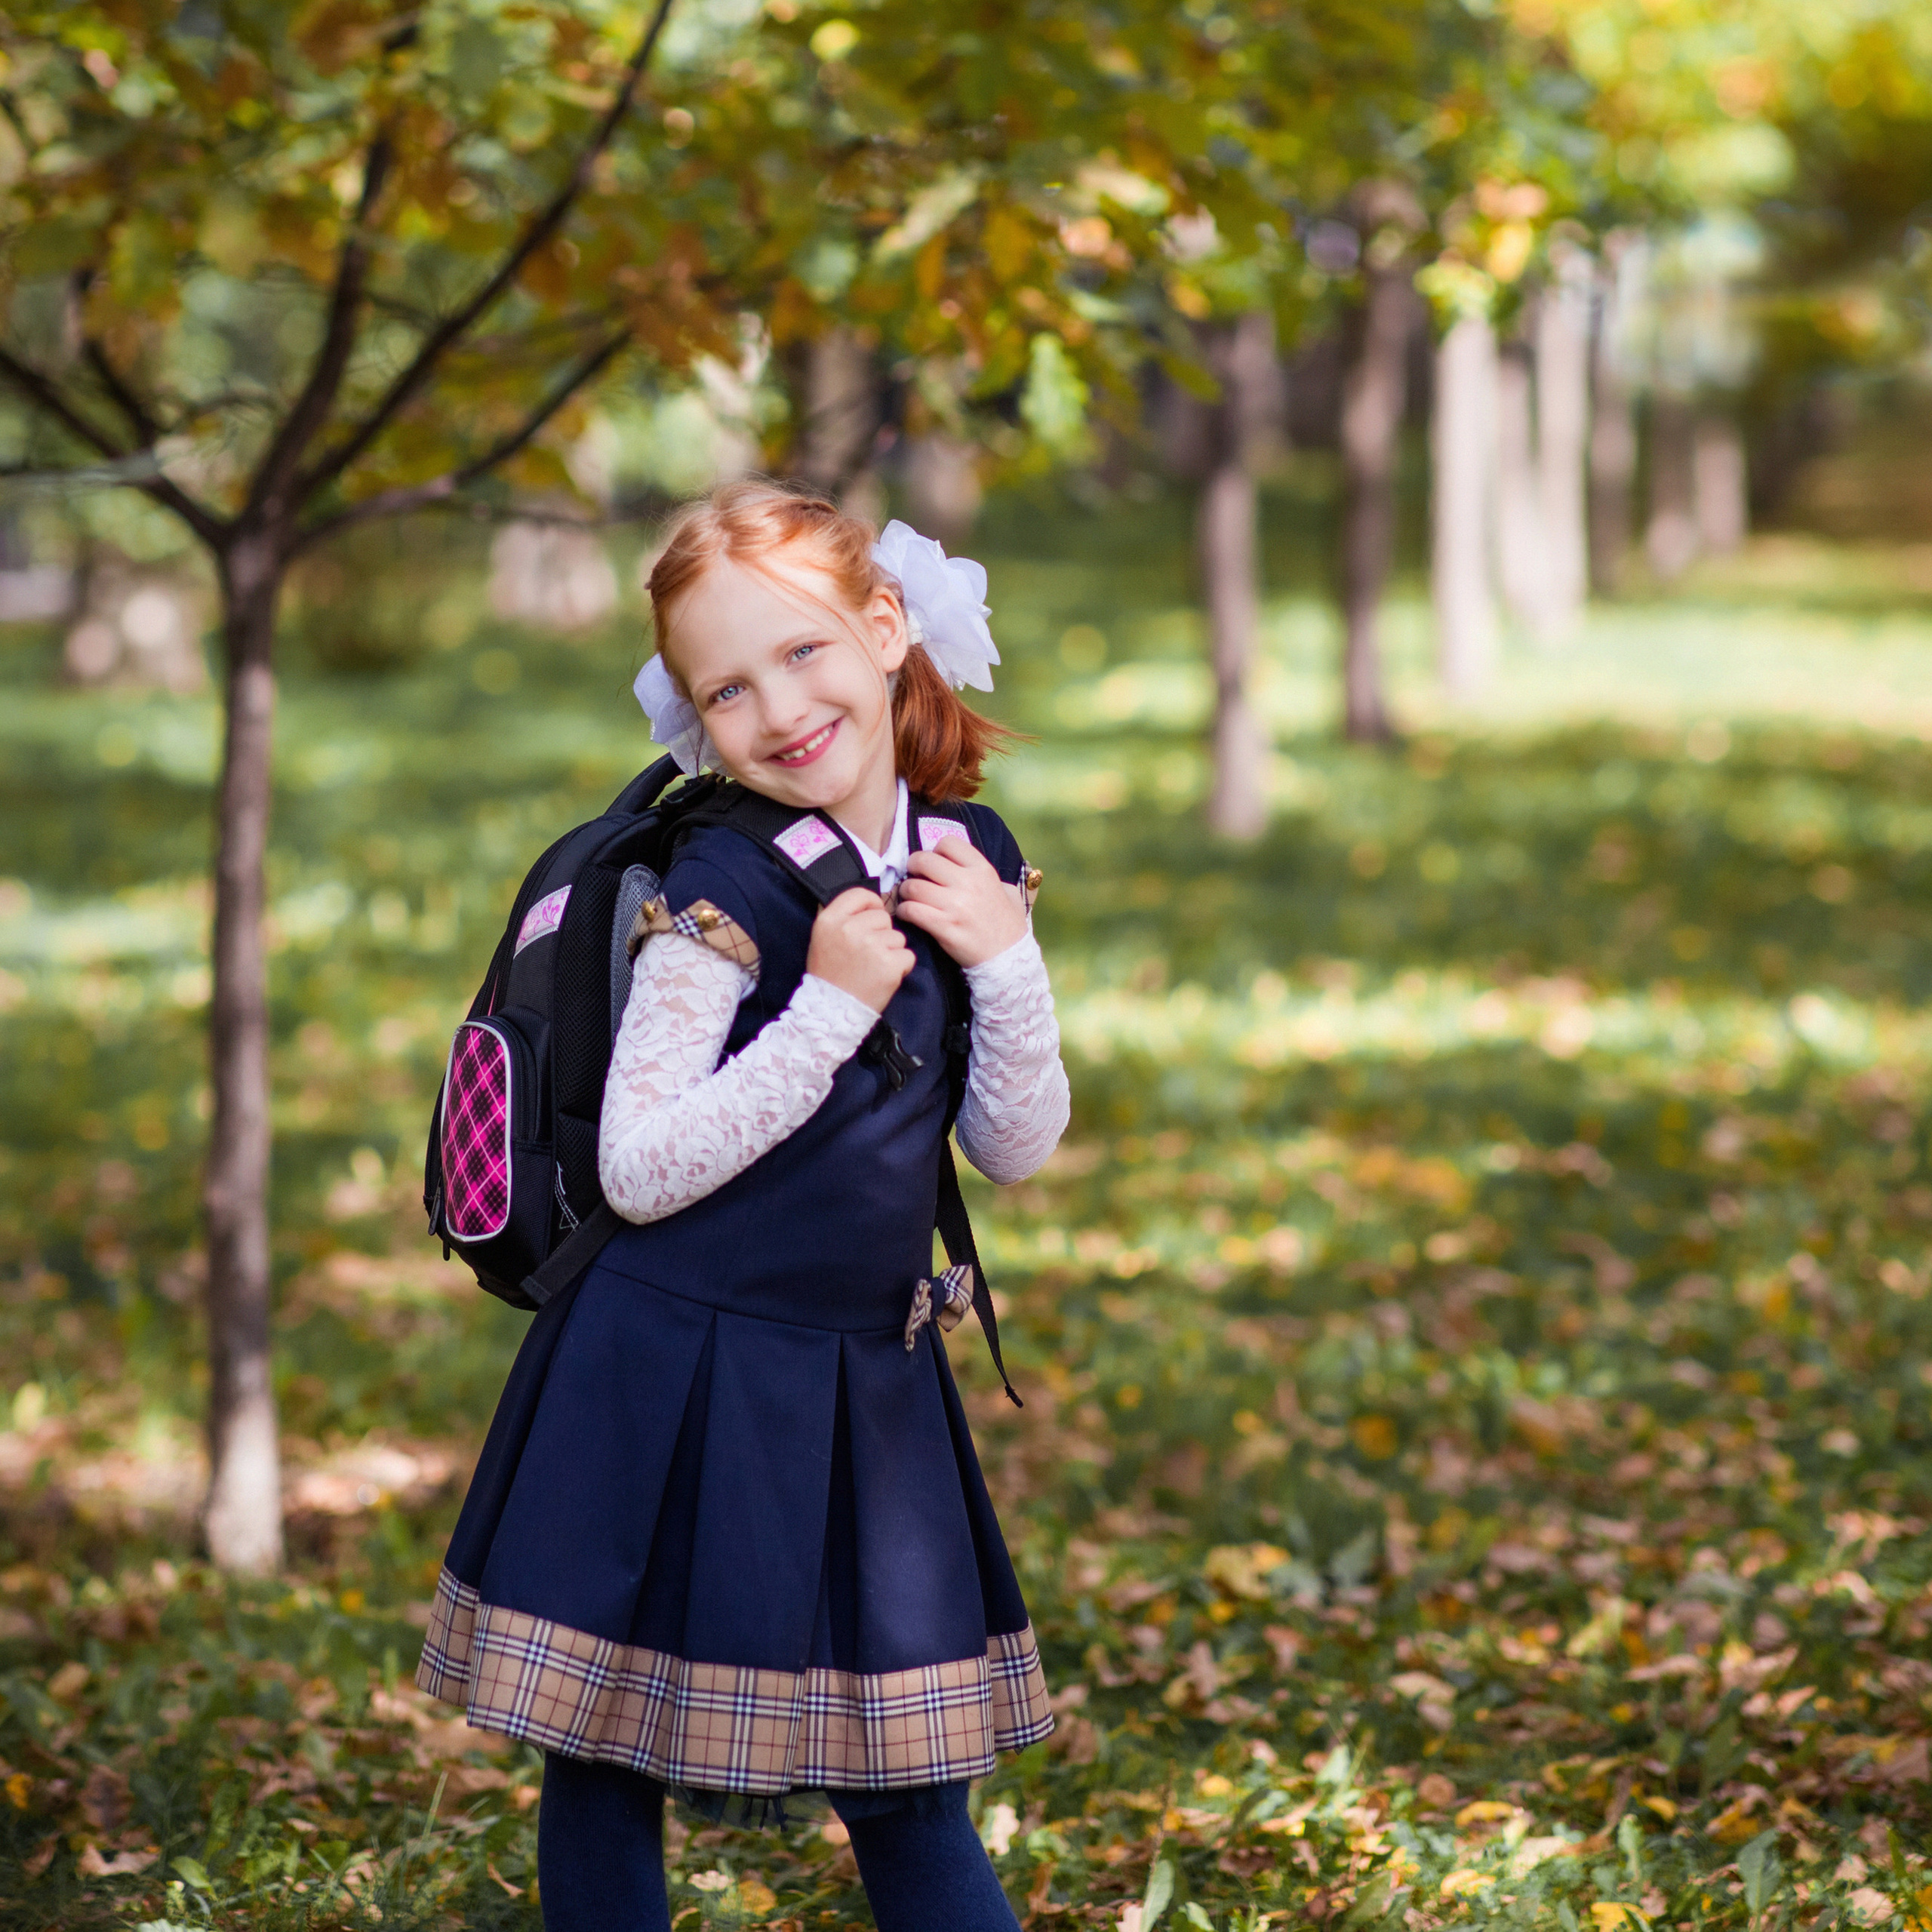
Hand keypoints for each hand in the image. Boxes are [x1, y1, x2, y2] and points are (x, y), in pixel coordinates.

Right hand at [806, 887, 914, 1011]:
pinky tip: (883, 977)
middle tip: (866, 954)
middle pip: (883, 916)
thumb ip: (844, 917)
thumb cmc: (830, 974)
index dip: (871, 904)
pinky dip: (900, 967)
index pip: (861, 894)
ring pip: (898, 936)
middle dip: (881, 933)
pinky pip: (908, 955)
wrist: (831, 1011)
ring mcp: (872, 946)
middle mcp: (850, 929)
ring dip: (891, 951)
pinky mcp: (890, 964)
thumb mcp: (824, 937)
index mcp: (830, 920)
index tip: (870, 918)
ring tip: (873, 968)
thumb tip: (875, 903)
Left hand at [895, 837, 1027, 967]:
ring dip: (906, 891)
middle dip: (913, 867)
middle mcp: (967, 883)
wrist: (1007, 957)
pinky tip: (908, 913)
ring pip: (912, 886)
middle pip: (924, 860)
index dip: (936, 851)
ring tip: (910, 898)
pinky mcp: (943, 926)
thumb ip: (987, 875)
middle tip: (915, 877)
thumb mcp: (1007, 891)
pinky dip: (904, 911)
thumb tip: (964, 865)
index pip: (947, 843)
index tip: (935, 864)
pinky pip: (911, 910)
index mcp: (982, 870)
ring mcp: (954, 905)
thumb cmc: (1007, 924)